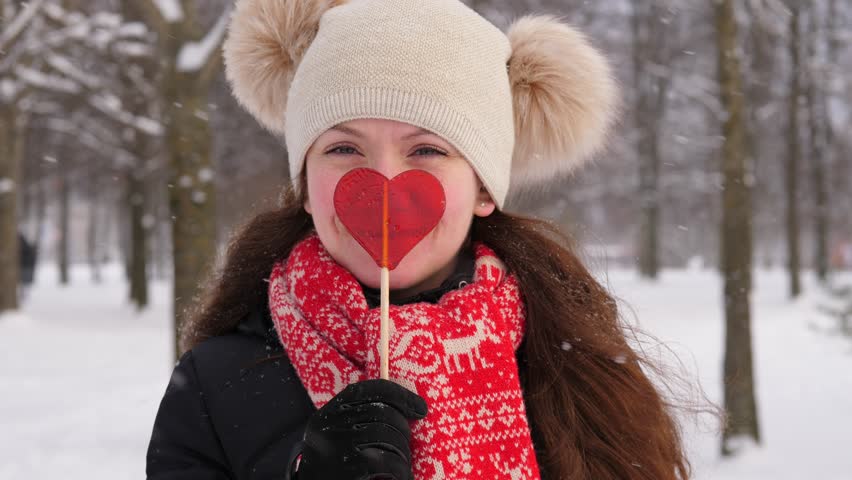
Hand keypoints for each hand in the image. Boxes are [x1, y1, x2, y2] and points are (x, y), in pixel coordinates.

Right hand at [290, 379, 427, 479]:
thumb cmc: (333, 469)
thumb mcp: (337, 438)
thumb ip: (358, 420)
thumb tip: (404, 409)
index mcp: (329, 413)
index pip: (369, 390)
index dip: (400, 395)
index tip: (421, 408)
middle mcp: (329, 424)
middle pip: (381, 412)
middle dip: (403, 429)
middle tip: (408, 447)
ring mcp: (336, 444)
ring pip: (386, 434)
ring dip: (403, 451)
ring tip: (403, 465)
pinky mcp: (346, 465)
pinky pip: (386, 459)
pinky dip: (401, 469)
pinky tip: (402, 477)